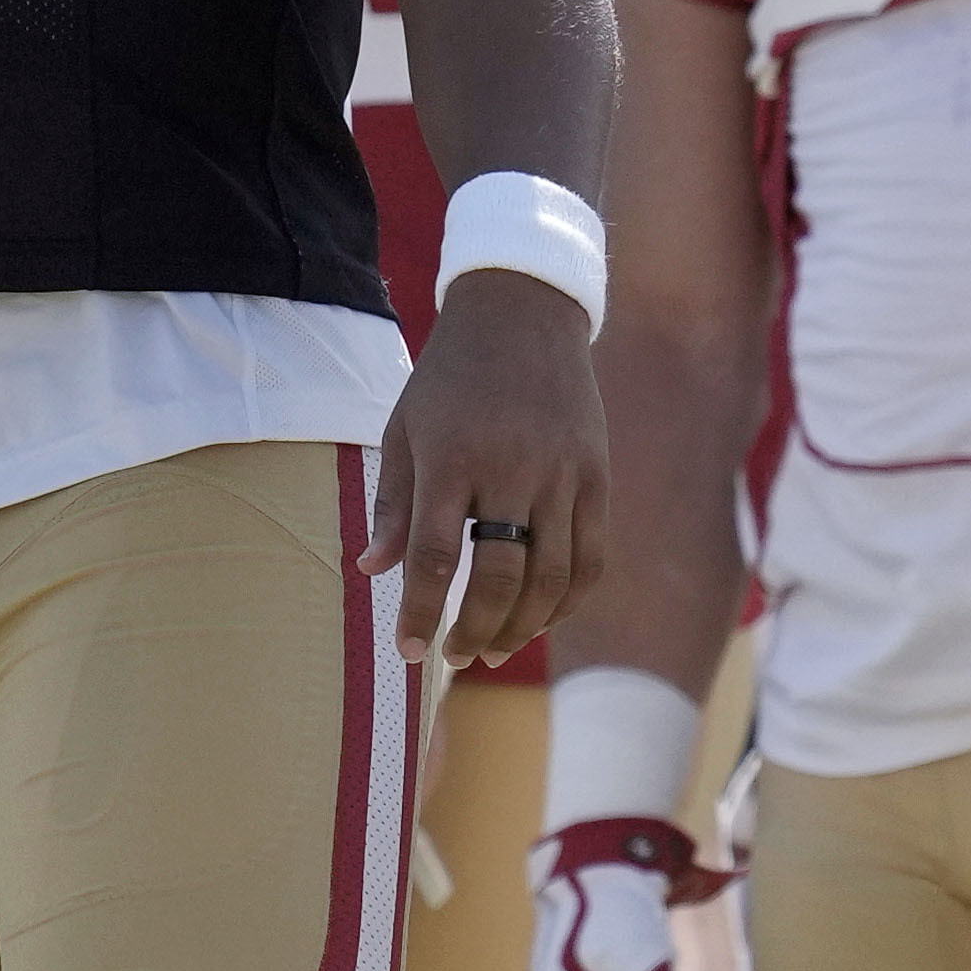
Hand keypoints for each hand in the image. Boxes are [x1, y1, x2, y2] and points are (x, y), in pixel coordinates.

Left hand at [376, 267, 604, 670]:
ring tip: (494, 649)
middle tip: (456, 656)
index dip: (422, 613)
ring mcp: (563, 474)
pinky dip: (568, 599)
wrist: (523, 313)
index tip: (410, 651)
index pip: (437, 557)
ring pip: (552, 576)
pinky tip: (542, 618)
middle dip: (476, 630)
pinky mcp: (597, 475)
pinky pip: (591, 556)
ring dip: (523, 626)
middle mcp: (513, 469)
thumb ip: (393, 505)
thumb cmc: (451, 377)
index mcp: (453, 459)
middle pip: (501, 576)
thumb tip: (373, 571)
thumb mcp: (406, 429)